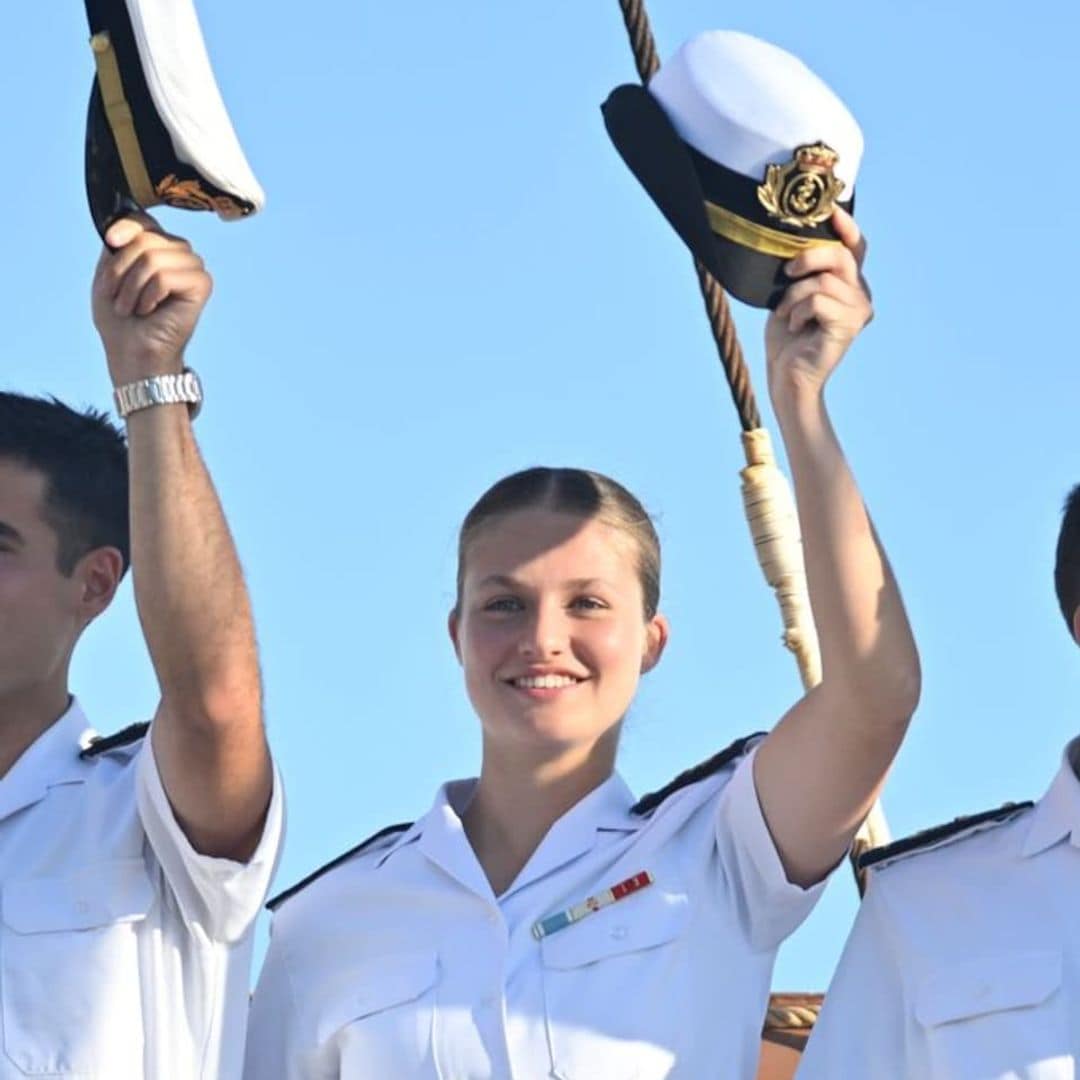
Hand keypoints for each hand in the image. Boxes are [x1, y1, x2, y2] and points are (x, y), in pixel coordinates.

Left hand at [91, 214, 212, 387]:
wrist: (132, 353)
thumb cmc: (121, 320)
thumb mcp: (108, 273)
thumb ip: (118, 245)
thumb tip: (124, 224)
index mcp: (159, 248)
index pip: (145, 220)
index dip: (125, 227)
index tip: (111, 242)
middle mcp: (180, 255)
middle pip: (146, 238)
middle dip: (121, 269)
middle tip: (120, 297)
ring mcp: (193, 269)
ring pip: (153, 257)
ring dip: (132, 286)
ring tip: (132, 307)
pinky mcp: (201, 285)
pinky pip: (165, 276)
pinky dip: (149, 295)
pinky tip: (150, 310)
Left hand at [765, 208, 871, 400]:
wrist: (788, 376)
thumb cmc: (787, 337)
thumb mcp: (790, 295)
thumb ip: (801, 271)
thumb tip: (790, 242)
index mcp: (848, 283)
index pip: (854, 246)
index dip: (845, 226)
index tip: (830, 210)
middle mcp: (860, 293)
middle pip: (840, 255)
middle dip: (807, 258)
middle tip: (786, 271)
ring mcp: (859, 310)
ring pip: (825, 280)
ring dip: (794, 295)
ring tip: (786, 312)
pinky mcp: (849, 325)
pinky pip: (818, 300)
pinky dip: (798, 311)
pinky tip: (795, 326)